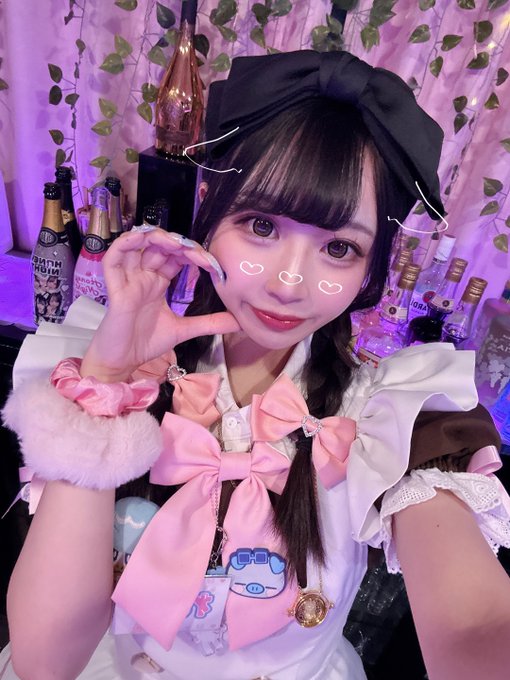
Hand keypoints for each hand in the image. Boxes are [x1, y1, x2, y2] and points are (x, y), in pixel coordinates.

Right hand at [80, 229, 238, 381]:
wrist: (124, 362)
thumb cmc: (146, 342)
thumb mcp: (184, 330)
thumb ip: (210, 323)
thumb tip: (239, 321)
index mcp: (157, 282)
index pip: (176, 257)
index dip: (193, 254)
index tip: (212, 264)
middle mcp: (143, 276)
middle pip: (159, 247)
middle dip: (180, 245)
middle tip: (199, 254)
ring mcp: (129, 280)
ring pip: (137, 245)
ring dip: (156, 238)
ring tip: (176, 243)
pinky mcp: (115, 289)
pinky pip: (113, 260)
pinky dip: (124, 244)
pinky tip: (141, 238)